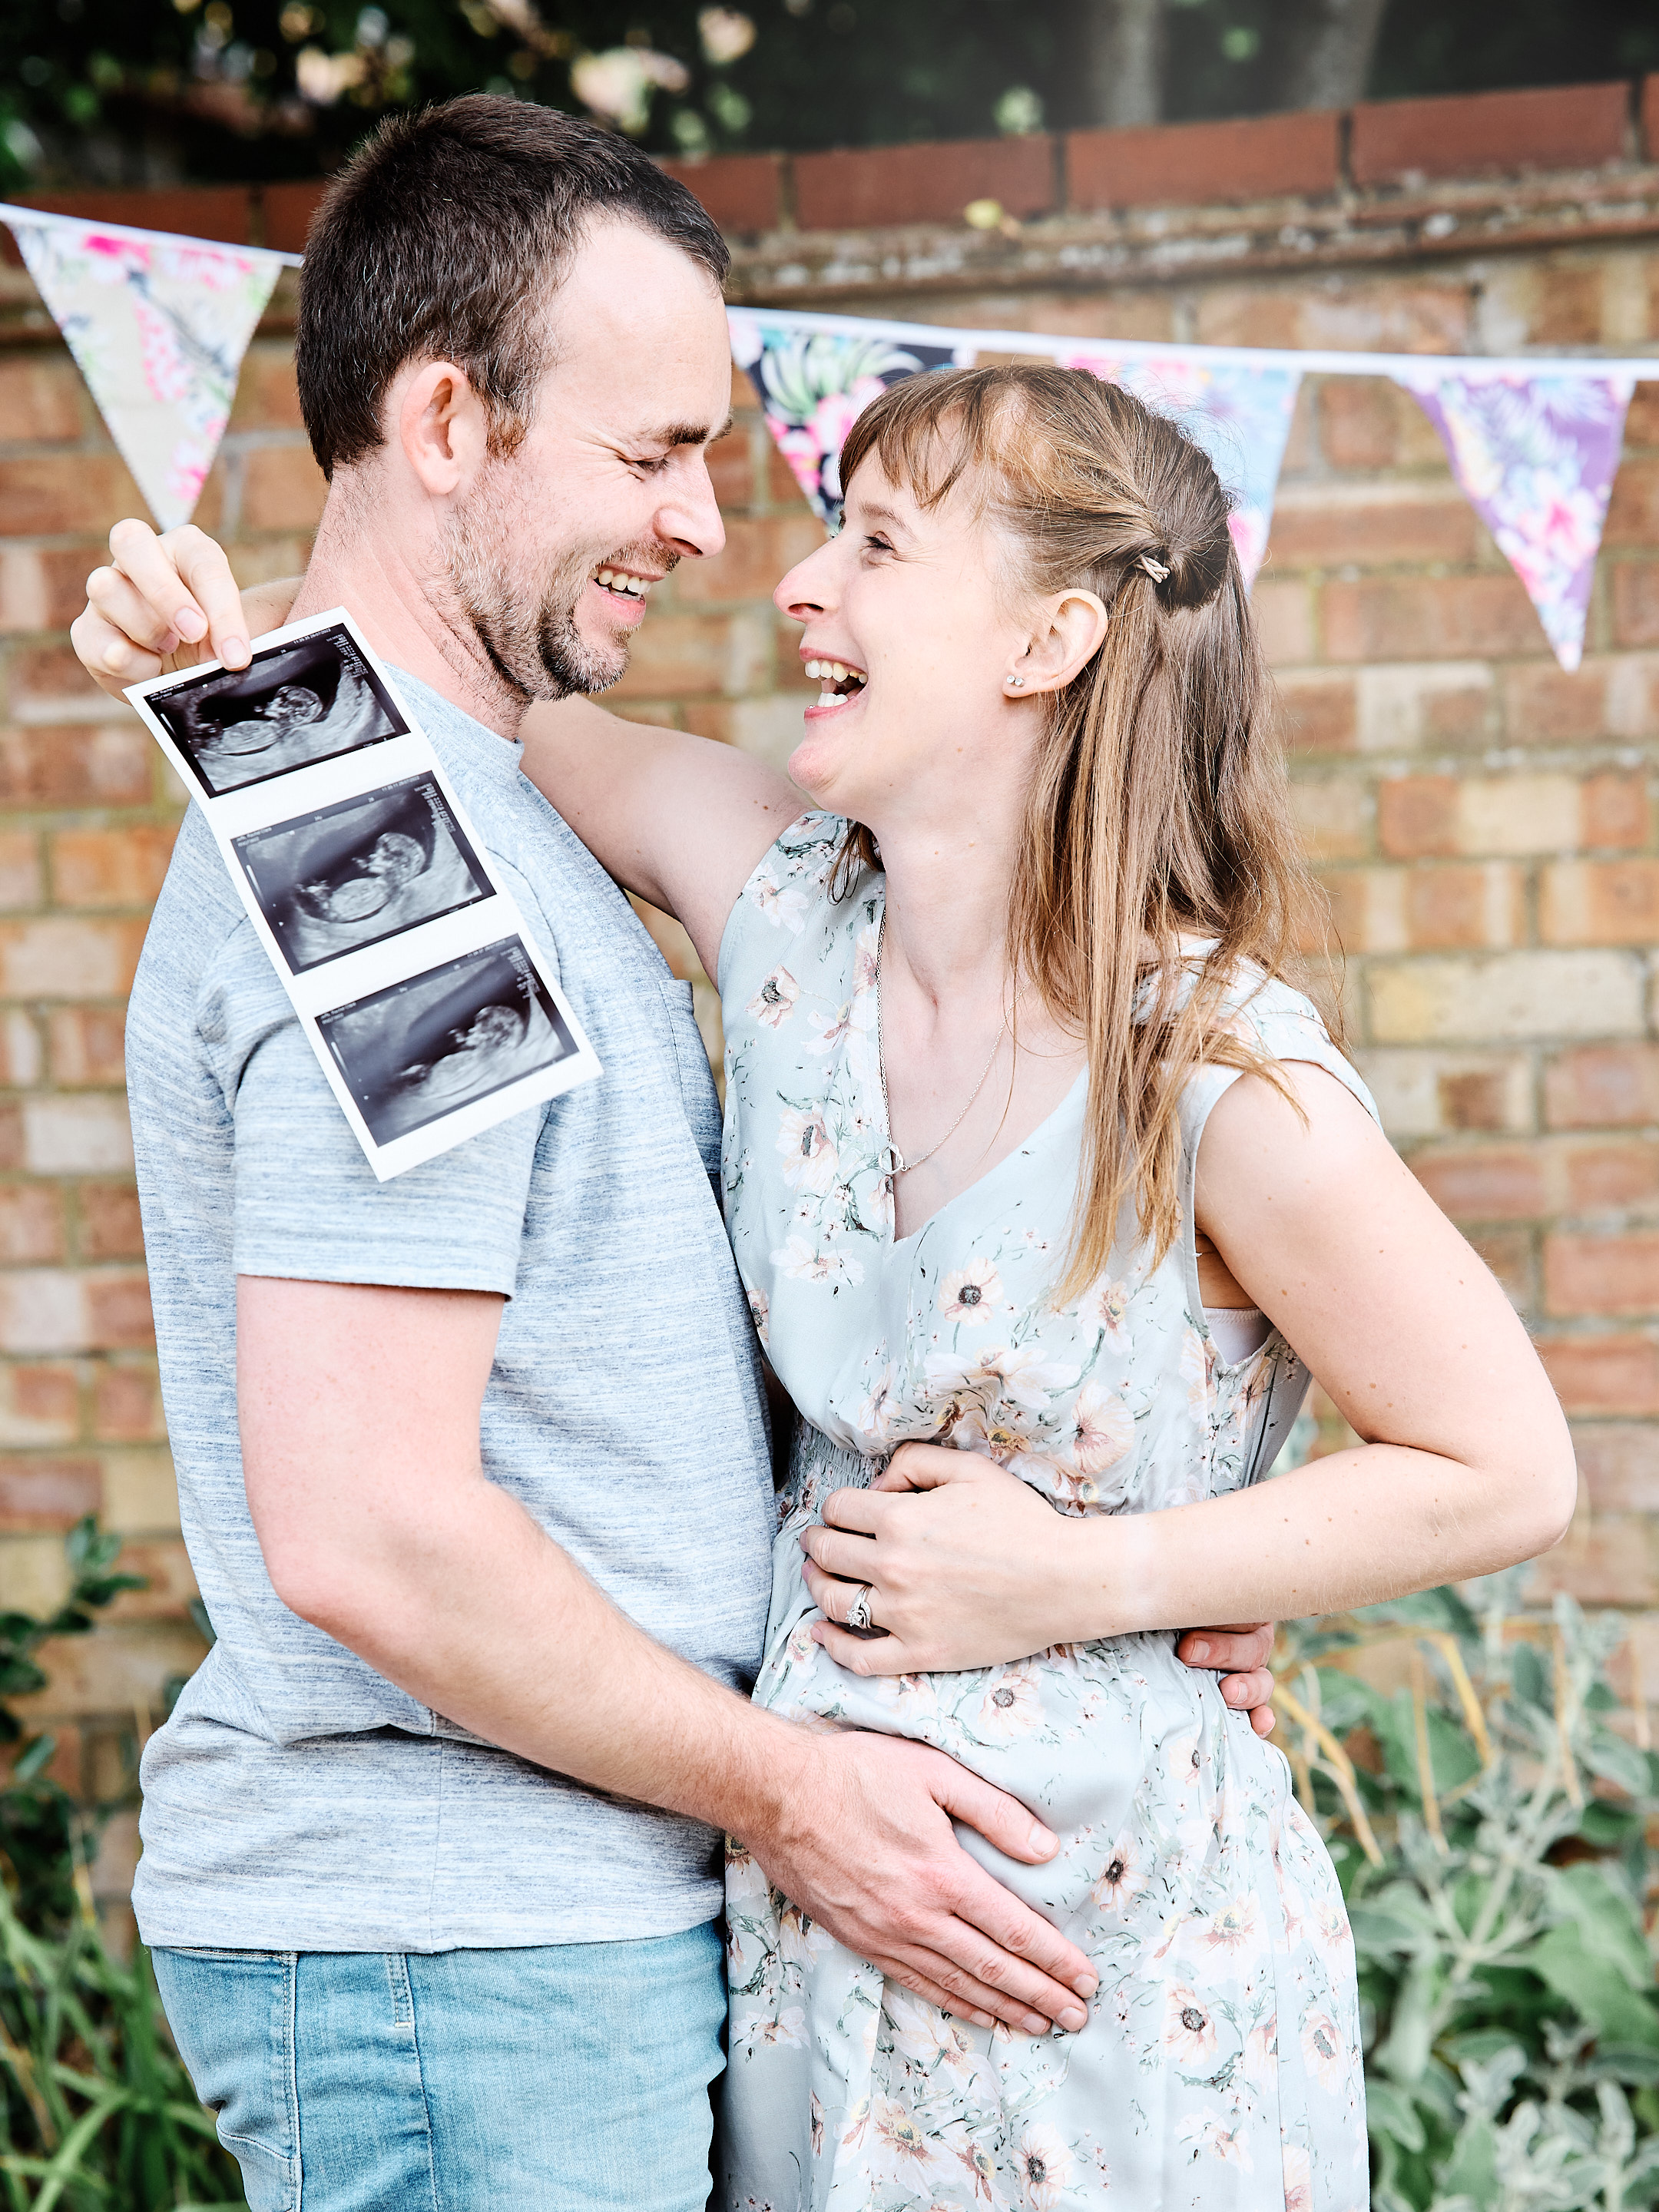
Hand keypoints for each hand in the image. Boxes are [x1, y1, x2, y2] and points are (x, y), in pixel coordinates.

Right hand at [70, 518, 297, 697]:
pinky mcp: (88, 629)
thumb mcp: (233, 635)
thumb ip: (233, 636)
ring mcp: (108, 589)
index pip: (203, 563)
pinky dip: (125, 660)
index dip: (220, 609)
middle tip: (193, 634)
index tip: (235, 655)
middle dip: (164, 592)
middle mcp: (140, 559)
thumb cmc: (214, 643)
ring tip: (169, 653)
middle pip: (131, 542)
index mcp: (186, 549)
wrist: (185, 673)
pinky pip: (93, 638)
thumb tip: (231, 657)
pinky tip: (149, 671)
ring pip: (106, 588)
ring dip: (145, 627)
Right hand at [747, 1726, 1096, 2036]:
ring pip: (958, 1985)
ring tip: (1041, 2026)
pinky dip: (956, 2005)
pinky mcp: (861, 1941)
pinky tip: (978, 2014)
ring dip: (1005, 2009)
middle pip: (995, 1968)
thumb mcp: (933, 1771)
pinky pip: (918, 1984)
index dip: (1055, 1959)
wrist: (778, 1795)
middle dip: (1042, 1995)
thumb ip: (993, 1810)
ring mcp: (887, 1934)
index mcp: (944, 1873)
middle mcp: (919, 1915)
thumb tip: (1045, 1849)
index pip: (1015, 1929)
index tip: (1085, 1978)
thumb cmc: (856, 1773)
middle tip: (1077, 2017)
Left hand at [803, 1445, 1278, 1729]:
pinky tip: (822, 1632)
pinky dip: (832, 1646)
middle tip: (818, 1542)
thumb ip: (915, 1462)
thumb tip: (876, 1485)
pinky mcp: (920, 1653)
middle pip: (828, 1553)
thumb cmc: (1021, 1520)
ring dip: (816, 1585)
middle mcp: (892, 1568)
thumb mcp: (970, 1470)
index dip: (836, 1508)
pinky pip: (859, 1657)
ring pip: (834, 1601)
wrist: (1064, 1579)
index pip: (838, 1509)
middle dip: (818, 1543)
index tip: (841, 1513)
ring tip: (816, 1577)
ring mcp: (903, 1615)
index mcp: (899, 1520)